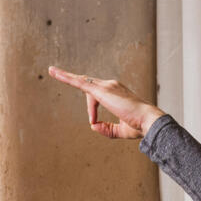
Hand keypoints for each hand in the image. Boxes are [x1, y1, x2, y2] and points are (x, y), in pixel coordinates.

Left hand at [47, 66, 163, 138]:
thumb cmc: (140, 126)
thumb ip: (107, 129)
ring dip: (67, 78)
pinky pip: (79, 82)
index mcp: (117, 93)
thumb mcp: (121, 130)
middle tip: (58, 76)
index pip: (98, 95)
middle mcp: (112, 86)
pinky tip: (54, 72)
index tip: (93, 122)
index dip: (92, 108)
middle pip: (89, 87)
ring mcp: (107, 86)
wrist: (148, 121)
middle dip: (78, 94)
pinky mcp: (101, 90)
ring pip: (83, 83)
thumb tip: (93, 126)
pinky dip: (66, 77)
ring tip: (51, 71)